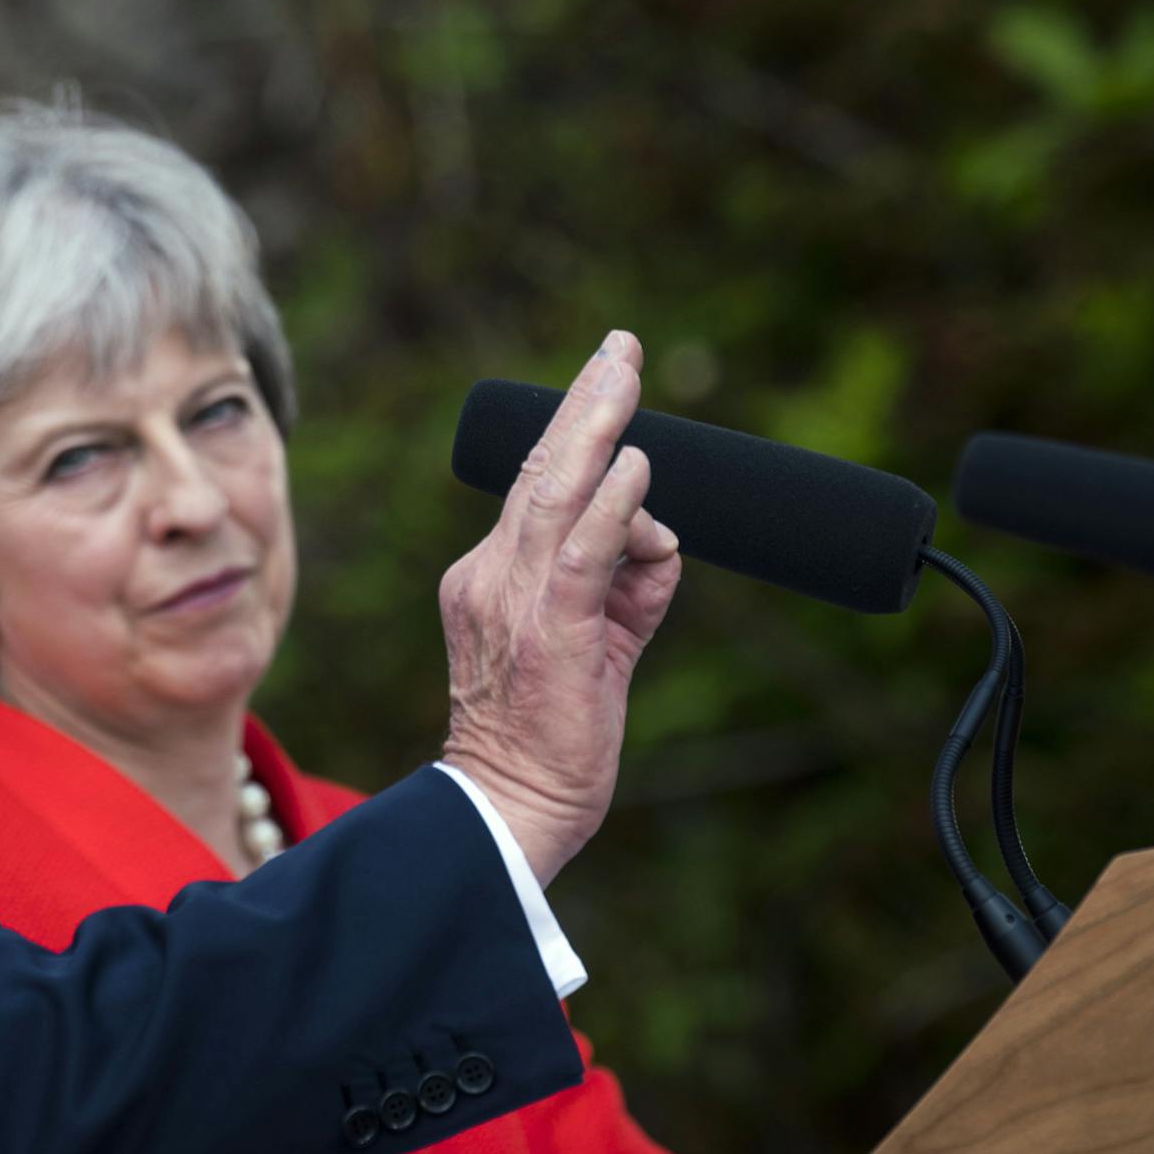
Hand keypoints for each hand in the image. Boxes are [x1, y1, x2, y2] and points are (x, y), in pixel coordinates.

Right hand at [439, 331, 681, 886]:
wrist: (505, 809)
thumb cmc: (547, 739)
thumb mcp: (595, 649)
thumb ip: (627, 589)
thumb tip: (665, 539)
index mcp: (489, 578)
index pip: (535, 490)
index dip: (572, 431)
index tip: (603, 377)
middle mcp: (489, 575)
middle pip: (539, 471)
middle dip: (585, 403)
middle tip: (619, 345)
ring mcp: (510, 598)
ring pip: (556, 493)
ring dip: (596, 427)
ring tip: (625, 373)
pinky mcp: (547, 628)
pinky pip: (581, 552)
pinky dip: (610, 506)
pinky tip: (635, 467)